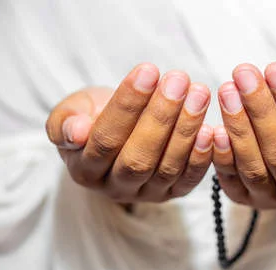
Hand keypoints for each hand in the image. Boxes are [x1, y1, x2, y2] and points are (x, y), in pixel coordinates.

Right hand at [46, 63, 212, 202]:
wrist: (117, 132)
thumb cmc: (93, 117)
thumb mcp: (72, 112)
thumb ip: (64, 121)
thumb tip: (75, 131)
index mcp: (85, 169)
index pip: (105, 140)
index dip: (127, 106)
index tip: (148, 71)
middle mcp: (115, 188)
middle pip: (138, 158)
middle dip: (161, 116)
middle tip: (179, 80)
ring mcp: (146, 194)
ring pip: (166, 168)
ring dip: (186, 130)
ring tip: (199, 94)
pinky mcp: (172, 193)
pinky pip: (188, 180)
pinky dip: (201, 157)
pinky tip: (211, 130)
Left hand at [212, 63, 275, 208]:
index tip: (275, 70)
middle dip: (261, 111)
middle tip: (244, 75)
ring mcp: (272, 199)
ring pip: (254, 168)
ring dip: (239, 128)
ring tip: (227, 91)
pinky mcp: (244, 198)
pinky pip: (232, 181)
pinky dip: (222, 156)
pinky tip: (215, 129)